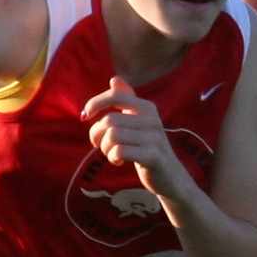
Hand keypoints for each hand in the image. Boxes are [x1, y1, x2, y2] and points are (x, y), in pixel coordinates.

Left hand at [82, 76, 188, 199]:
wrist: (171, 177)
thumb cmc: (148, 148)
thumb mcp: (138, 123)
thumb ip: (127, 101)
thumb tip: (114, 79)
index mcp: (147, 107)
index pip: (116, 95)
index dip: (95, 103)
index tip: (85, 116)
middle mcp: (152, 119)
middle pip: (109, 120)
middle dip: (96, 134)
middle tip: (99, 144)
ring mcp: (154, 137)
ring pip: (112, 136)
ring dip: (105, 148)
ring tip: (111, 153)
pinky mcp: (153, 156)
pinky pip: (120, 151)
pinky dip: (113, 157)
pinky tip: (118, 161)